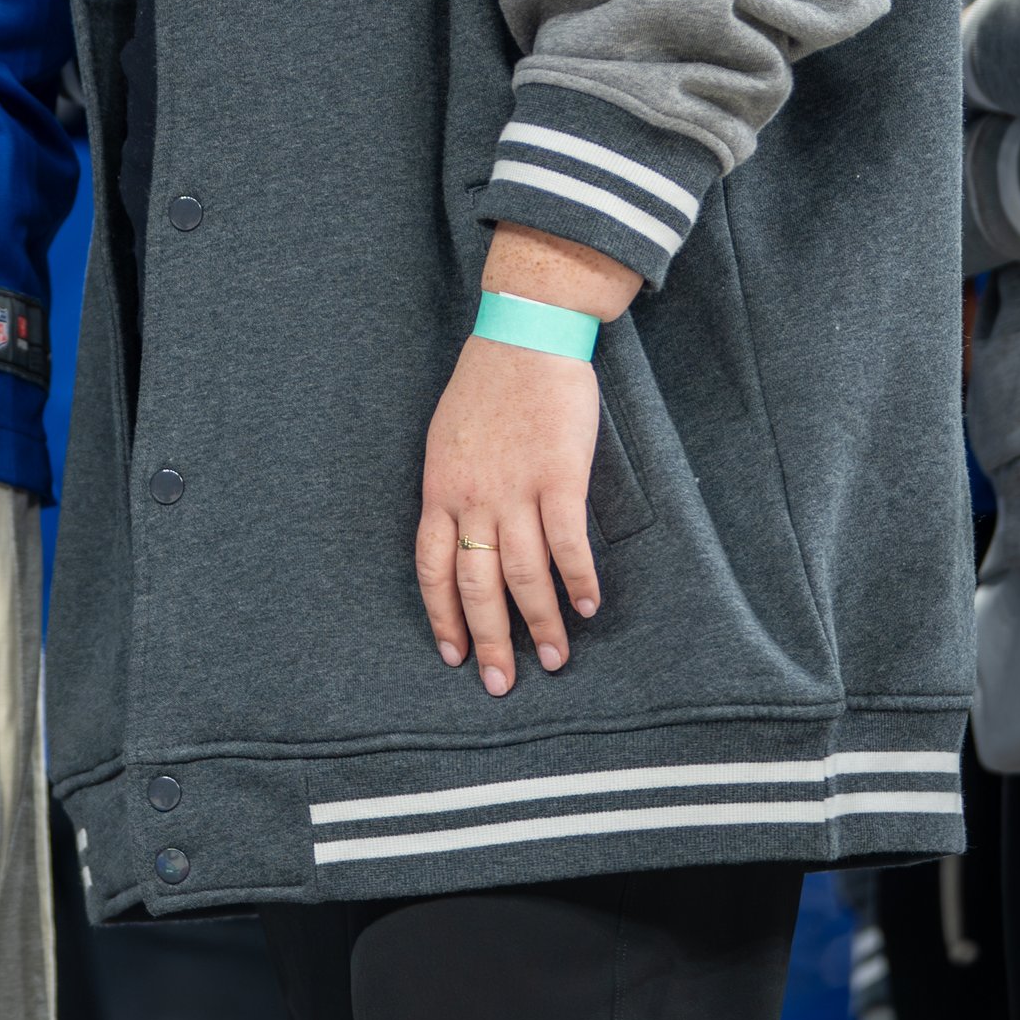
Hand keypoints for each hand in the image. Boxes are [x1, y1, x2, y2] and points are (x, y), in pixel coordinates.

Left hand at [415, 229, 638, 696]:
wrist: (523, 336)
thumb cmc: (485, 384)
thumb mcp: (447, 437)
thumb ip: (452, 487)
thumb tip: (460, 531)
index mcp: (440, 489)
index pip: (431, 568)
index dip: (442, 616)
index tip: (453, 654)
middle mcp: (473, 498)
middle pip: (476, 585)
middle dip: (489, 641)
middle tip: (500, 684)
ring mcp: (516, 489)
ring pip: (524, 576)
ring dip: (541, 624)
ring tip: (554, 658)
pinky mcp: (559, 478)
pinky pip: (567, 544)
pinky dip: (578, 581)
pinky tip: (588, 607)